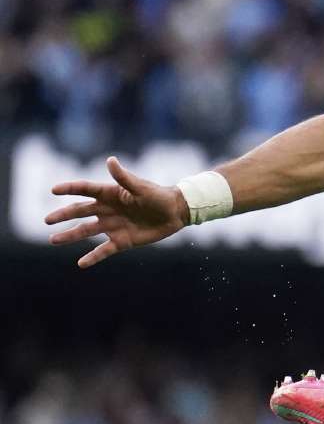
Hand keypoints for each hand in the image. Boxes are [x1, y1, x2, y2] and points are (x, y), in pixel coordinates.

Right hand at [45, 157, 189, 267]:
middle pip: (80, 212)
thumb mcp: (141, 187)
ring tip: (53, 240)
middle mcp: (107, 210)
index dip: (70, 188)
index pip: (86, 190)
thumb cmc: (159, 196)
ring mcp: (113, 226)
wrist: (175, 213)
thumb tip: (110, 160)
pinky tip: (80, 264)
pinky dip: (92, 257)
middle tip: (47, 220)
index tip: (53, 190)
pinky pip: (103, 250)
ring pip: (86, 231)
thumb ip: (123, 177)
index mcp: (110, 194)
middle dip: (63, 215)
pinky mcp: (121, 241)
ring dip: (70, 236)